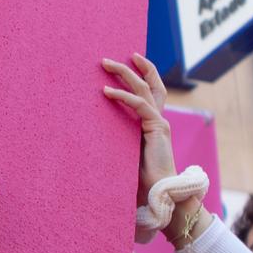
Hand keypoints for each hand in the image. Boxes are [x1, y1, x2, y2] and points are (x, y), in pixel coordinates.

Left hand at [101, 52, 175, 205]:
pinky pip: (140, 105)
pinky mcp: (158, 128)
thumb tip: (92, 130)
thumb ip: (117, 138)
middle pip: (151, 84)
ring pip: (144, 88)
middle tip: (110, 59)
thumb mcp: (124, 152)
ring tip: (106, 64)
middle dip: (133, 67)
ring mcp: (160, 122)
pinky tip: (106, 92)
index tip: (126, 61)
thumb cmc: (138, 179)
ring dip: (125, 74)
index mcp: (152, 124)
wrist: (156, 194)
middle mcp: (158, 119)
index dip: (141, 75)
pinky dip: (123, 96)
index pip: (150, 92)